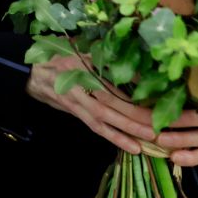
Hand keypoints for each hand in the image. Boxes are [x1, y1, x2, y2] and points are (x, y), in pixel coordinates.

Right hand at [27, 55, 157, 153]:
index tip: (157, 89)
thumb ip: (104, 55)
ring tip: (152, 138)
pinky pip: (97, 128)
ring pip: (105, 119)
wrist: (34, 74)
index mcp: (80, 64)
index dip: (133, 83)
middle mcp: (78, 84)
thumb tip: (138, 62)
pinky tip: (134, 148)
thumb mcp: (82, 49)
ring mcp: (76, 102)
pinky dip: (116, 139)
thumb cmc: (62, 58)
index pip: (110, 74)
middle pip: (111, 101)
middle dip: (137, 113)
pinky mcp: (77, 114)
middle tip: (162, 122)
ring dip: (129, 130)